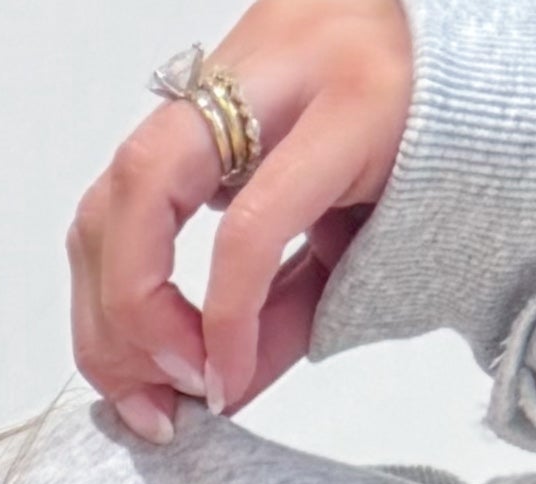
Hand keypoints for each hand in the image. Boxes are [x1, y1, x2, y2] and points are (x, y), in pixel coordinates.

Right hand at [70, 1, 415, 439]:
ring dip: (102, 303)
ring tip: (135, 380)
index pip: (250, 225)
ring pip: (109, 186)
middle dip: (130, 311)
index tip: (221, 388)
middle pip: (143, 185)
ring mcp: (218, 71)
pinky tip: (138, 330)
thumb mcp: (388, 232)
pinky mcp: (187, 95)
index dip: (224, 324)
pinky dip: (113, 270)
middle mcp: (272, 65)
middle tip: (157, 392)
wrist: (432, 40)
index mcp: (351, 98)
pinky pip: (119, 188)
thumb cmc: (434, 132)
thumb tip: (227, 389)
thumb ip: (306, 310)